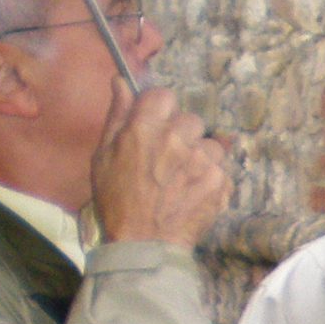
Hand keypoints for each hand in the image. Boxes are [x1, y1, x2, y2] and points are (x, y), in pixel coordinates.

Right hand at [91, 81, 229, 248]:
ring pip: (209, 144)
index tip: (154, 127)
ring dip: (199, 156)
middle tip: (167, 161)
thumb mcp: (103, 155)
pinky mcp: (221, 180)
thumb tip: (122, 80)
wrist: (144, 243)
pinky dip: (211, 179)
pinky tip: (193, 193)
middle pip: (190, 119)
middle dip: (180, 135)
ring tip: (181, 180)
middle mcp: (177, 138)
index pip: (164, 95)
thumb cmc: (117, 200)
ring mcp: (203, 159)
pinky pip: (221, 168)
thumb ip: (117, 115)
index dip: (159, 111)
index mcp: (145, 128)